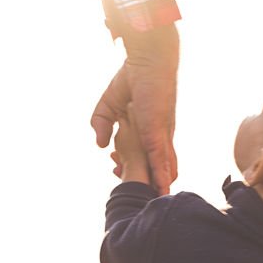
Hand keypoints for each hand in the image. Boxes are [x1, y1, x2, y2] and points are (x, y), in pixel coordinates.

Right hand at [91, 24, 178, 193]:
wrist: (148, 60)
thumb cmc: (133, 79)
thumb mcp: (108, 106)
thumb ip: (101, 124)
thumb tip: (99, 145)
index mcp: (150, 132)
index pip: (146, 161)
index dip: (133, 172)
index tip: (118, 174)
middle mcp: (159, 138)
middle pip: (158, 170)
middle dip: (143, 183)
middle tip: (128, 187)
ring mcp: (160, 136)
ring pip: (163, 170)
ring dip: (153, 186)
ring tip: (150, 202)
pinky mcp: (158, 132)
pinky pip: (162, 158)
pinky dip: (161, 175)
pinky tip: (163, 191)